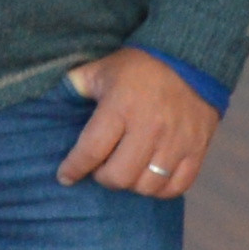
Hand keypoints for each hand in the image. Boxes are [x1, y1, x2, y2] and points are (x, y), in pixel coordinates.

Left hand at [58, 47, 219, 196]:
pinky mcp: (197, 148)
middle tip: (100, 169)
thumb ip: (75, 86)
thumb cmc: (138, 67)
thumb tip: (51, 100)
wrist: (190, 59)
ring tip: (125, 171)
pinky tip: (150, 178)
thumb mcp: (101, 70)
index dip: (74, 169)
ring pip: (147, 185)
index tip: (65, 177)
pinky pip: (177, 186)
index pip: (91, 151)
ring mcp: (176, 140)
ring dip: (131, 184)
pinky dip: (160, 190)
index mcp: (120, 107)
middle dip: (103, 178)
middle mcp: (149, 127)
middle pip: (119, 176)